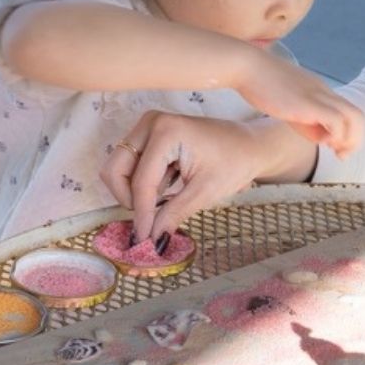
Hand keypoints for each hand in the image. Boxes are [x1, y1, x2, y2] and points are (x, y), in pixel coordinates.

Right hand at [100, 112, 293, 240]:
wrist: (249, 145)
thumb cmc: (234, 163)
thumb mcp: (204, 192)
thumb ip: (173, 214)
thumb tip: (151, 241)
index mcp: (165, 131)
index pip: (141, 181)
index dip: (141, 214)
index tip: (143, 240)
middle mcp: (150, 123)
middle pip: (115, 169)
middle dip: (128, 199)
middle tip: (149, 219)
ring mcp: (147, 126)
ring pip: (119, 168)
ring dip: (135, 192)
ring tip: (165, 203)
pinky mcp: (149, 134)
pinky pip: (130, 164)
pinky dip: (142, 184)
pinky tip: (167, 190)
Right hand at [229, 51, 364, 159]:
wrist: (246, 66)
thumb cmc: (260, 85)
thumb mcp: (288, 105)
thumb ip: (306, 121)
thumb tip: (322, 138)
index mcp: (320, 90)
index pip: (347, 112)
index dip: (347, 133)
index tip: (333, 147)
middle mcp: (324, 91)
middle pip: (358, 116)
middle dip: (355, 140)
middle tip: (340, 155)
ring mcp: (318, 95)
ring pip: (354, 117)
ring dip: (350, 139)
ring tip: (336, 151)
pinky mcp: (309, 103)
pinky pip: (336, 120)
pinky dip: (336, 135)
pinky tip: (323, 142)